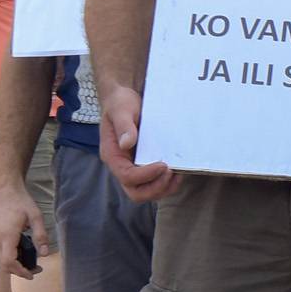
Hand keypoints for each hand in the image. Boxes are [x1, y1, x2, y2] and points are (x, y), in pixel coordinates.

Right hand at [0, 185, 49, 271]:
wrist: (5, 191)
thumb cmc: (21, 202)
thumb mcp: (35, 216)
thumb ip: (40, 235)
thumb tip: (45, 254)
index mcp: (6, 236)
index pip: (10, 262)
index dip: (21, 272)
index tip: (33, 274)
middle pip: (5, 266)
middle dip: (20, 271)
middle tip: (36, 269)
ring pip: (2, 261)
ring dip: (15, 266)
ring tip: (31, 263)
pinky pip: (1, 255)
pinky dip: (11, 259)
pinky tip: (23, 254)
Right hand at [100, 88, 182, 203]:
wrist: (124, 99)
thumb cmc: (120, 103)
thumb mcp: (121, 109)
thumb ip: (124, 126)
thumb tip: (127, 143)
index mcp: (112, 155)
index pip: (126, 176)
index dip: (146, 175)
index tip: (163, 164)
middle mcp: (121, 166)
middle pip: (136, 192)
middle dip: (155, 188)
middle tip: (171, 173)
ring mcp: (132, 167)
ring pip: (146, 192)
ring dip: (163, 188)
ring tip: (178, 174)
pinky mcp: (143, 166)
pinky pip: (154, 183)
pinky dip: (167, 183)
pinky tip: (178, 172)